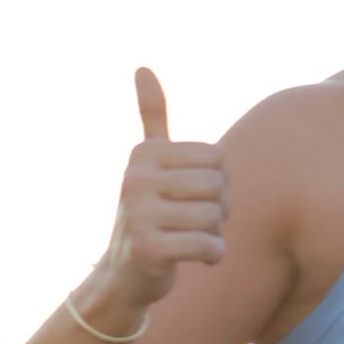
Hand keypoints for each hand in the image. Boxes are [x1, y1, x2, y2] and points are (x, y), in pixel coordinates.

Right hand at [92, 68, 228, 317]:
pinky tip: (199, 259)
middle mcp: (135, 178)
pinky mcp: (147, 248)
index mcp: (144, 154)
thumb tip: (143, 67)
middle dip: (219, 211)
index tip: (195, 199)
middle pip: (217, 186)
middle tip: (199, 224)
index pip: (216, 158)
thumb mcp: (149, 165)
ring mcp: (138, 214)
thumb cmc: (149, 216)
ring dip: (215, 235)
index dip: (218, 183)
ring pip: (214, 217)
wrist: (123, 276)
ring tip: (194, 241)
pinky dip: (213, 255)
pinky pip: (207, 244)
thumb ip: (152, 119)